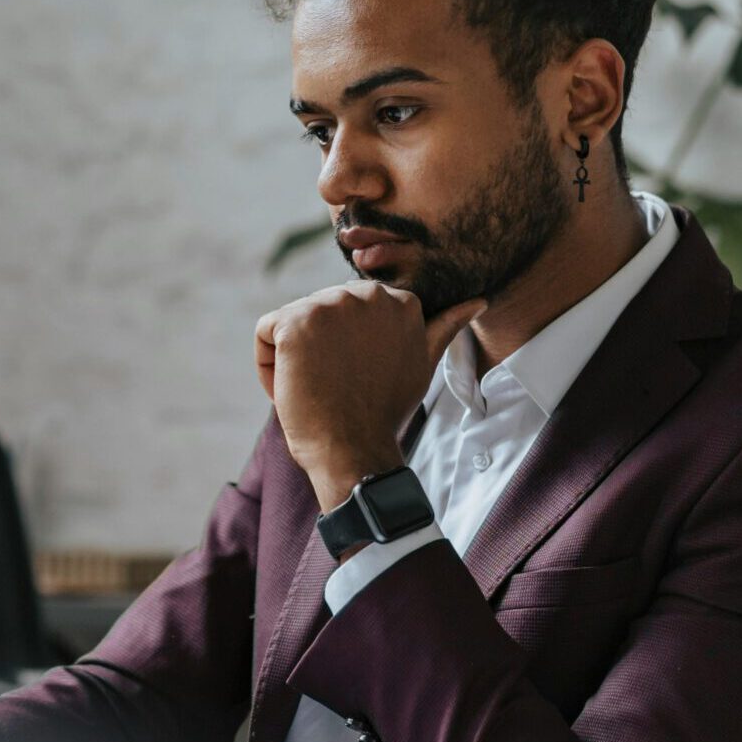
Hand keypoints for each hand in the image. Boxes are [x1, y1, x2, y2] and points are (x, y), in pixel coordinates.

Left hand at [254, 282, 483, 510]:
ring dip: (293, 360)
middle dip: (317, 352)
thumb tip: (477, 301)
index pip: (345, 313)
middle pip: (316, 316)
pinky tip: (295, 387)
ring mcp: (329, 304)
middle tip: (338, 387)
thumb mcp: (420, 363)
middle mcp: (364, 293)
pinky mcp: (295, 321)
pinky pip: (265, 334)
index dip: (346, 350)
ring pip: (289, 325)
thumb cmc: (383, 411)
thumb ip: (443, 327)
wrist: (354, 449)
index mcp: (397, 299)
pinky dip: (268, 366)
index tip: (359, 377)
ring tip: (319, 389)